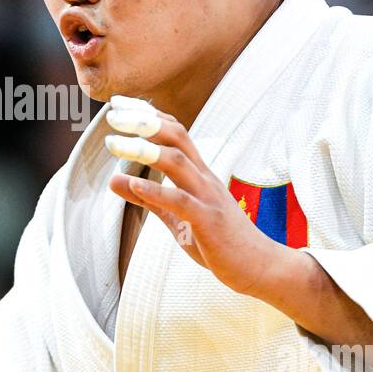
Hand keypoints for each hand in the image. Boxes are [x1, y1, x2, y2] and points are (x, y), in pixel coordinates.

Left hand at [105, 100, 277, 298]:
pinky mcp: (209, 221)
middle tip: (112, 115)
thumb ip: (147, 199)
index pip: (174, 133)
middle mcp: (204, 178)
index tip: (120, 104)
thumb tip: (113, 180)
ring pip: (177, 162)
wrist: (260, 267)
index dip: (147, 115)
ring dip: (144, 150)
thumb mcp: (175, 217)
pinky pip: (181, 202)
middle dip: (144, 123)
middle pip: (176, 137)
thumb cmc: (219, 241)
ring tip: (114, 144)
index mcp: (198, 174)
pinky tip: (134, 184)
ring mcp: (208, 198)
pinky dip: (157, 191)